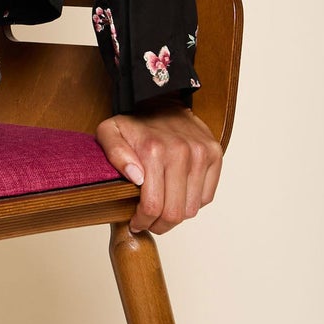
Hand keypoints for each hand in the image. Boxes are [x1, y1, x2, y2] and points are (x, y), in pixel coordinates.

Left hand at [95, 100, 222, 235]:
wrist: (161, 98)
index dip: (143, 222)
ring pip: (193, 209)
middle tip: (149, 222)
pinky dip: (192, 203)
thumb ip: (115, 155)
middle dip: (159, 225)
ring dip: (176, 216)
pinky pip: (207, 196)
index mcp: (153, 151)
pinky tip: (177, 196)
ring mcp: (201, 154)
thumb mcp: (109, 132)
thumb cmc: (133, 122)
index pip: (153, 206)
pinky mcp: (215, 154)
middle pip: (175, 213)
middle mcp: (181, 153)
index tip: (136, 223)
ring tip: (162, 209)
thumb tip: (136, 178)